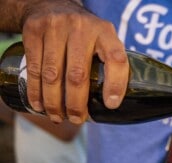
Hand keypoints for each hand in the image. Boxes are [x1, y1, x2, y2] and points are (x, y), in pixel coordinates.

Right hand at [21, 0, 128, 123]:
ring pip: (53, 75)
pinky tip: (39, 105)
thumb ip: (110, 63)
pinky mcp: (34, 31)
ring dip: (54, 102)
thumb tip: (111, 104)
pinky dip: (36, 91)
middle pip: (78, 75)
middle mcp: (82, 28)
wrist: (52, 5)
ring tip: (57, 117)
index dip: (115, 85)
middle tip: (76, 120)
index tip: (110, 106)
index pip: (116, 59)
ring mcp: (56, 28)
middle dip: (76, 104)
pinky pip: (33, 68)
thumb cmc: (84, 34)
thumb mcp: (102, 39)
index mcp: (105, 32)